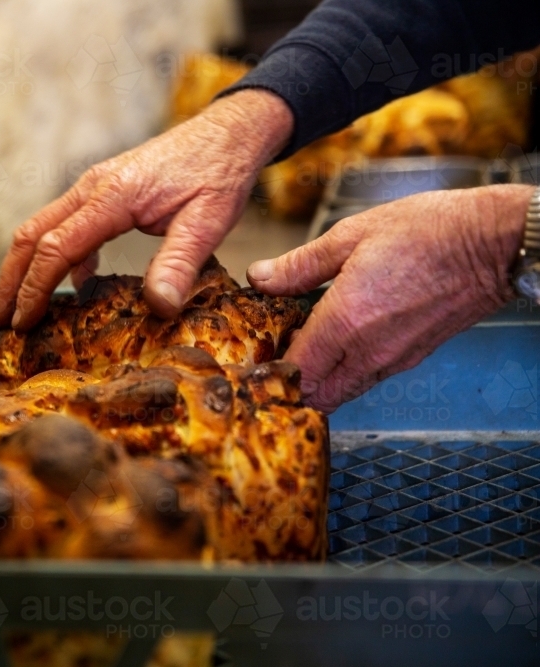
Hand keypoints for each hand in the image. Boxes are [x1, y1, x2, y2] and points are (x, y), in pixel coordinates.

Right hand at [0, 89, 293, 330]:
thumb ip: (180, 264)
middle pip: (31, 235)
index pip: (56, 247)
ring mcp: (95, 186)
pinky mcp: (104, 191)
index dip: (34, 289)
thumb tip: (158, 307)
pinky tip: (75, 286)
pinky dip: (59, 257)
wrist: (230, 132)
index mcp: (113, 196)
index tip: (22, 323)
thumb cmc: (219, 172)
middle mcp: (93, 187)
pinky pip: (66, 225)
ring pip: (42, 228)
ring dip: (26, 268)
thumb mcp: (209, 222)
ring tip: (19, 309)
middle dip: (11, 281)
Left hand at [248, 185, 532, 412]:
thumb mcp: (351, 234)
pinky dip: (342, 375)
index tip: (252, 357)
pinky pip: (365, 381)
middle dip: (288, 386)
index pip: (293, 371)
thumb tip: (260, 277)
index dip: (267, 370)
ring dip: (316, 383)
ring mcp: (392, 360)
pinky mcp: (410, 359)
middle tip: (271, 359)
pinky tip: (335, 346)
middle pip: (314, 395)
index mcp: (345, 321)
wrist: (494, 243)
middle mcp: (367, 351)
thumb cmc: (429, 231)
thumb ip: (300, 265)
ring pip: (341, 394)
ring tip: (300, 352)